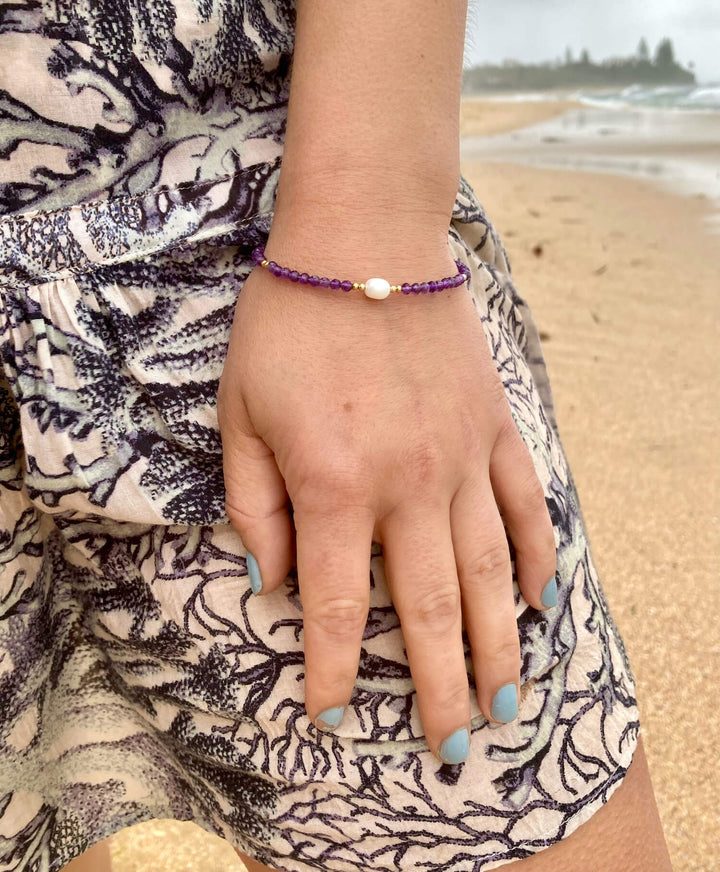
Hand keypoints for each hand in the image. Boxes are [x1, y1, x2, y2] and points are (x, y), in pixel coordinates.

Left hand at [217, 232, 556, 762]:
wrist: (366, 237)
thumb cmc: (290, 319)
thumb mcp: (240, 409)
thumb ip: (254, 502)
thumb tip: (270, 579)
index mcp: (333, 484)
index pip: (332, 605)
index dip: (328, 669)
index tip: (329, 716)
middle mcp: (407, 485)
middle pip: (427, 611)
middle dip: (436, 689)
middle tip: (450, 748)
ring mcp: (461, 458)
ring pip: (488, 574)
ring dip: (497, 647)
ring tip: (506, 703)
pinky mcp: (495, 427)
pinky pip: (524, 507)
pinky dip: (535, 560)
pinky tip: (538, 602)